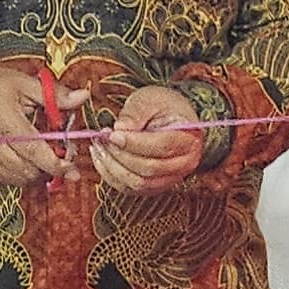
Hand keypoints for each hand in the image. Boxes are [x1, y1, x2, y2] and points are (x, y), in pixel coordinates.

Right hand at [0, 60, 72, 187]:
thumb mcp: (25, 83)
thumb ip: (55, 95)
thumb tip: (82, 97)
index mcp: (3, 118)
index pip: (32, 149)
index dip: (54, 163)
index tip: (71, 167)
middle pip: (26, 169)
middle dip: (48, 169)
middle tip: (61, 160)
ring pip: (16, 179)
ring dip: (35, 174)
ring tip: (43, 159)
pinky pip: (3, 180)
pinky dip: (19, 175)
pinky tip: (24, 161)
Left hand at [91, 84, 210, 194]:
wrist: (167, 117)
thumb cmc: (160, 105)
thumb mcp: (148, 100)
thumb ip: (135, 113)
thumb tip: (119, 129)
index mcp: (189, 139)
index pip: (162, 146)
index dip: (135, 143)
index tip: (113, 134)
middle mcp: (185, 164)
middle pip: (149, 169)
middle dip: (121, 155)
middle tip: (102, 139)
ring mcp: (170, 178)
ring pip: (138, 183)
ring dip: (113, 166)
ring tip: (99, 146)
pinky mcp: (153, 186)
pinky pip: (129, 188)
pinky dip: (111, 175)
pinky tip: (101, 157)